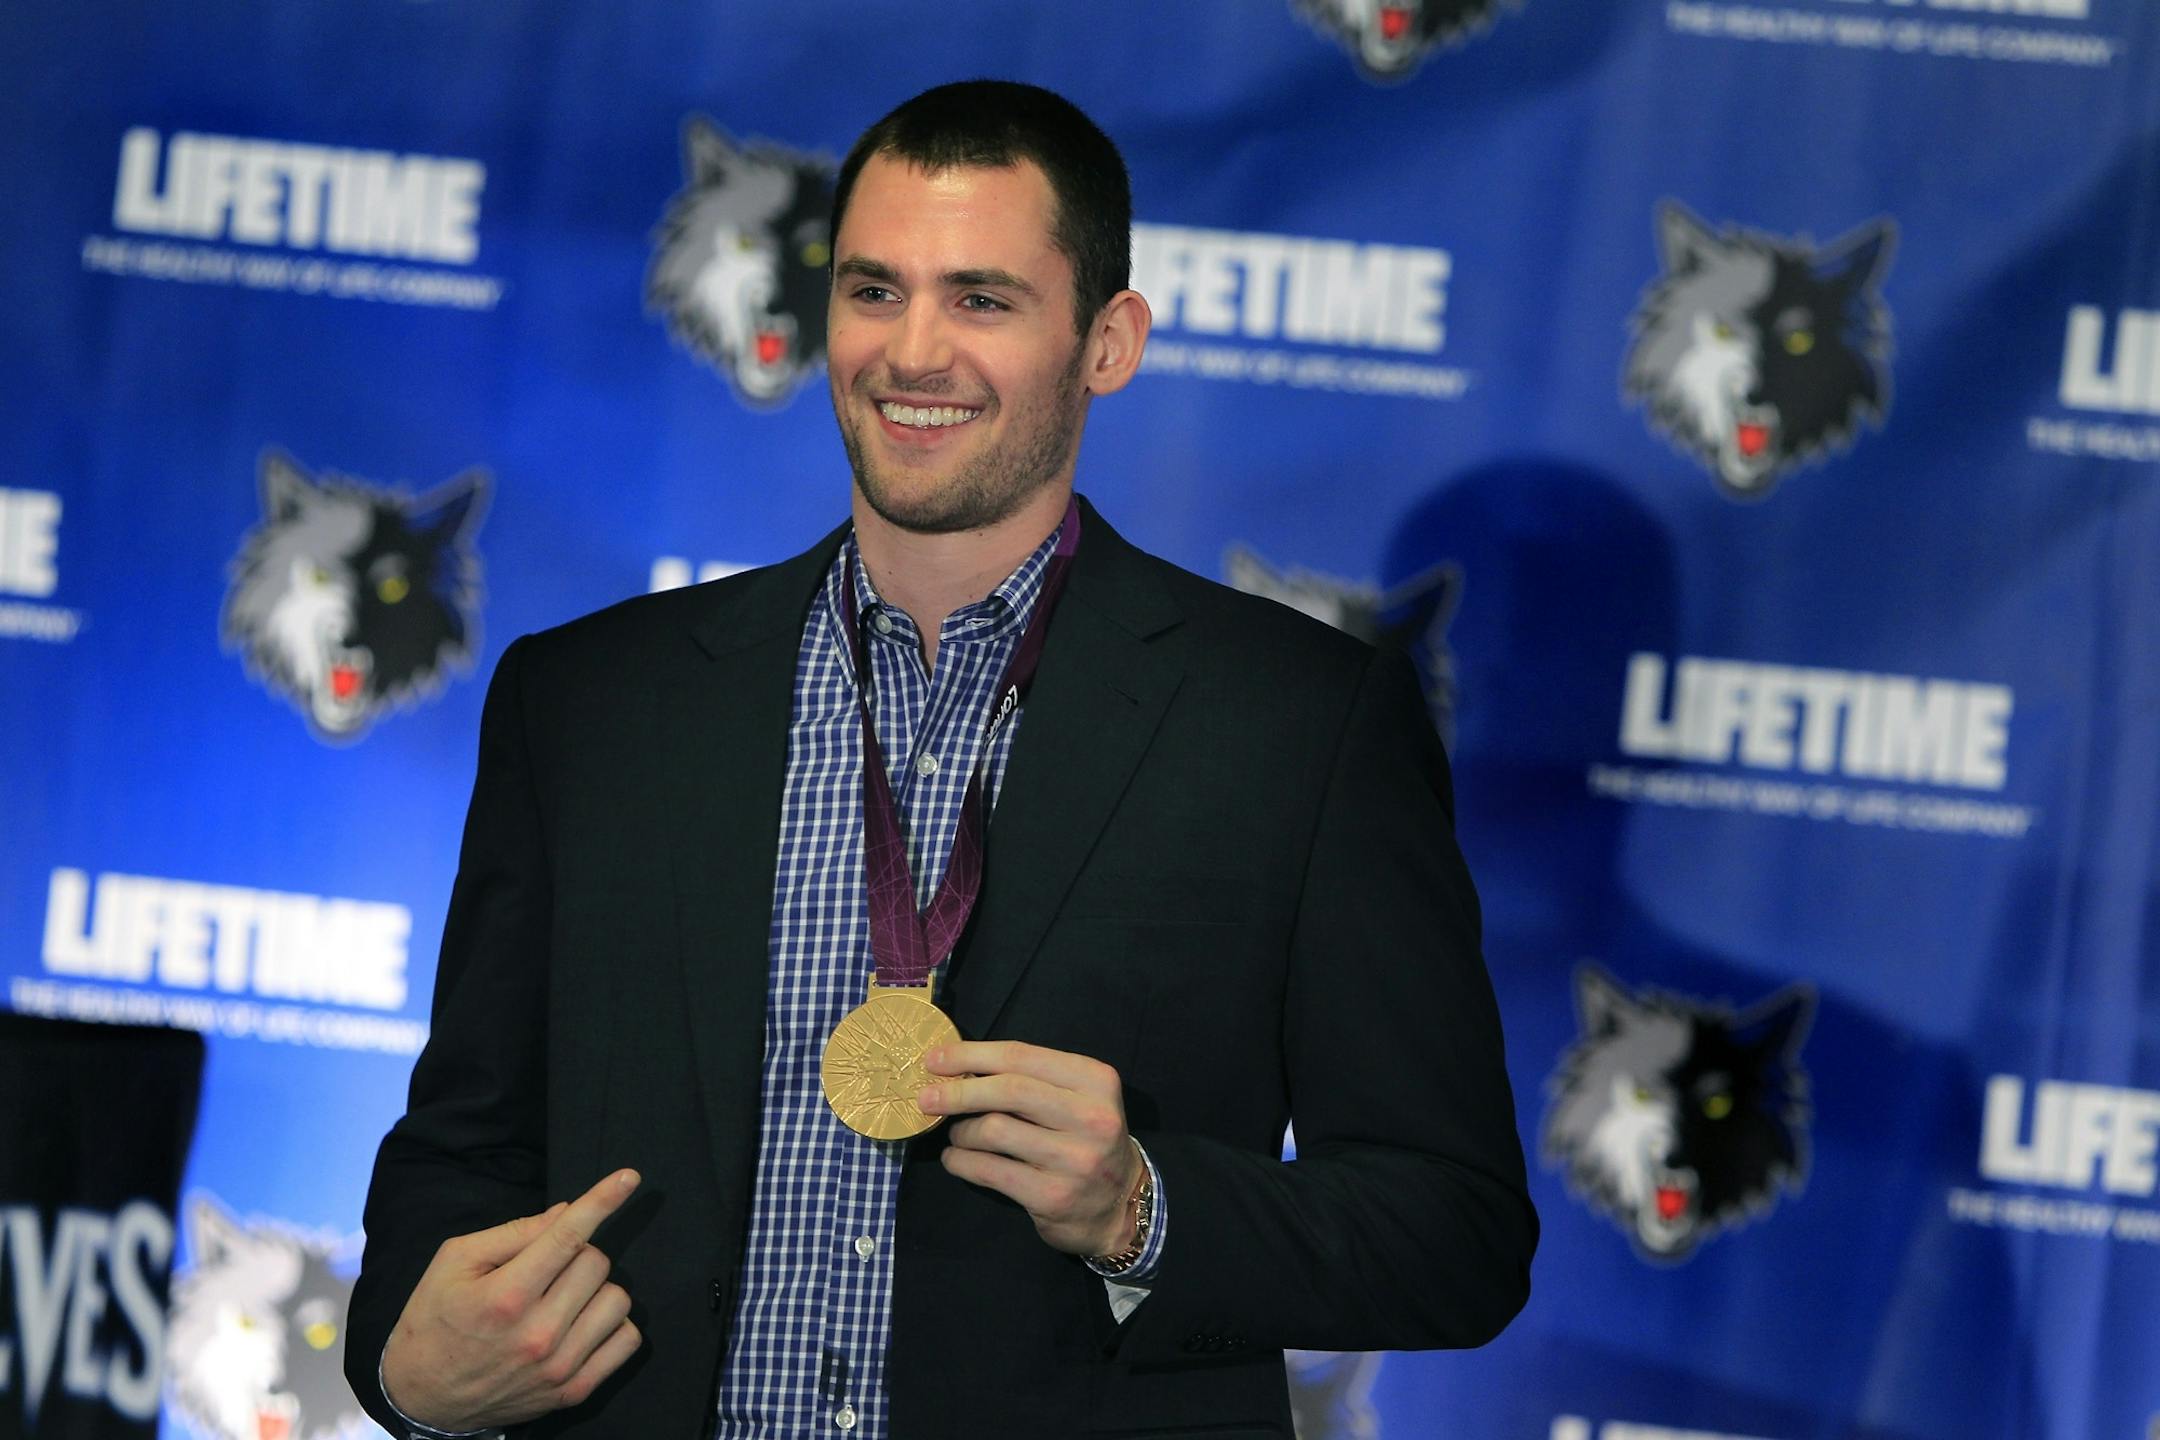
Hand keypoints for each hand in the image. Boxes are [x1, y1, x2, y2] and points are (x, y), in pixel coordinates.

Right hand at [380, 1170, 642, 1431]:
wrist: (424, 1396)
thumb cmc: (436, 1319)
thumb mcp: (456, 1263)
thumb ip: (514, 1234)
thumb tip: (568, 1212)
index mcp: (505, 1296)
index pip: (567, 1238)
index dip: (601, 1201)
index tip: (629, 1177)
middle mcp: (537, 1334)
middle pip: (596, 1263)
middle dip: (577, 1254)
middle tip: (546, 1270)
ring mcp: (559, 1367)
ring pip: (618, 1299)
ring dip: (596, 1290)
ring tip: (562, 1300)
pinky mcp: (574, 1392)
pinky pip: (627, 1340)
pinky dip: (612, 1324)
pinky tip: (582, 1323)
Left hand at [921, 1042, 1142, 1256]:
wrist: (1121, 1206)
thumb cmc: (1086, 1141)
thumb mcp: (1077, 1099)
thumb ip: (1032, 1081)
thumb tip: (960, 1068)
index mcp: (1095, 1081)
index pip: (1021, 1056)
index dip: (971, 1054)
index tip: (935, 1059)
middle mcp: (1091, 1117)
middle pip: (1008, 1090)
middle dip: (958, 1091)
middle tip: (926, 1097)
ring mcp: (1074, 1159)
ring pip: (994, 1130)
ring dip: (961, 1131)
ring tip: (956, 1135)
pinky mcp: (1053, 1196)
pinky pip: (990, 1170)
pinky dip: (961, 1161)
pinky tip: (955, 1159)